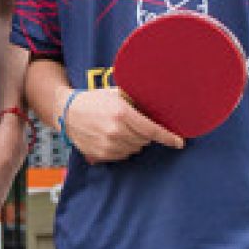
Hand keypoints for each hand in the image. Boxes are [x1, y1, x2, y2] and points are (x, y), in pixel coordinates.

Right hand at [62, 89, 181, 162]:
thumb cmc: (94, 100)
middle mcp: (116, 131)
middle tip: (134, 123)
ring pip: (135, 148)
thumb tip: (159, 107)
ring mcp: (108, 145)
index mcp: (121, 113)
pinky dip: (124, 147)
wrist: (68, 113)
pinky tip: (114, 136)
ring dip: (134, 141)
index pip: (151, 130)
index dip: (168, 137)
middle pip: (145, 140)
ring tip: (121, 128)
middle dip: (145, 133)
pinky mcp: (102, 155)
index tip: (180, 143)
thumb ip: (136, 101)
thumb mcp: (116, 93)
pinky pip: (123, 155)